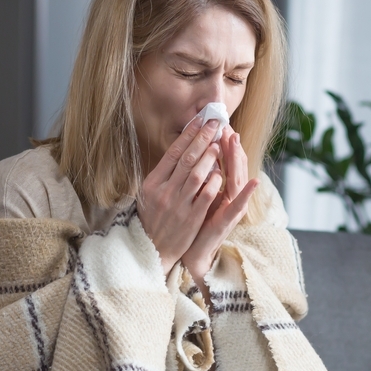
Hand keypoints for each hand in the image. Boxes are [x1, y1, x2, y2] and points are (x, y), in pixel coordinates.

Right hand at [138, 117, 225, 275]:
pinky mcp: (191, 218)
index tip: (198, 120)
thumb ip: (162, 176)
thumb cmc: (152, 219)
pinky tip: (221, 171)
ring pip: (196, 175)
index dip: (187, 135)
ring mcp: (178, 205)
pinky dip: (214, 182)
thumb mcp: (148, 195)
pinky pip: (205, 196)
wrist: (152, 250)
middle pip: (185, 159)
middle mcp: (164, 192)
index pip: (172, 153)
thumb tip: (177, 152)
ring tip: (218, 142)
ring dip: (209, 156)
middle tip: (214, 123)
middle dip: (201, 139)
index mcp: (152, 183)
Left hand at [181, 128, 258, 283]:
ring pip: (238, 181)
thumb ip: (200, 177)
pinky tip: (254, 181)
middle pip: (233, 167)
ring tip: (237, 143)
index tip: (219, 124)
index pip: (224, 161)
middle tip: (229, 126)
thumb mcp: (196, 195)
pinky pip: (239, 205)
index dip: (223, 143)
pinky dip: (247, 193)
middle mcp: (229, 196)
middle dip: (231, 146)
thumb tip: (199, 155)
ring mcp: (231, 208)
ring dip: (238, 161)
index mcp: (220, 188)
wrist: (193, 252)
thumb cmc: (193, 223)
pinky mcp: (228, 221)